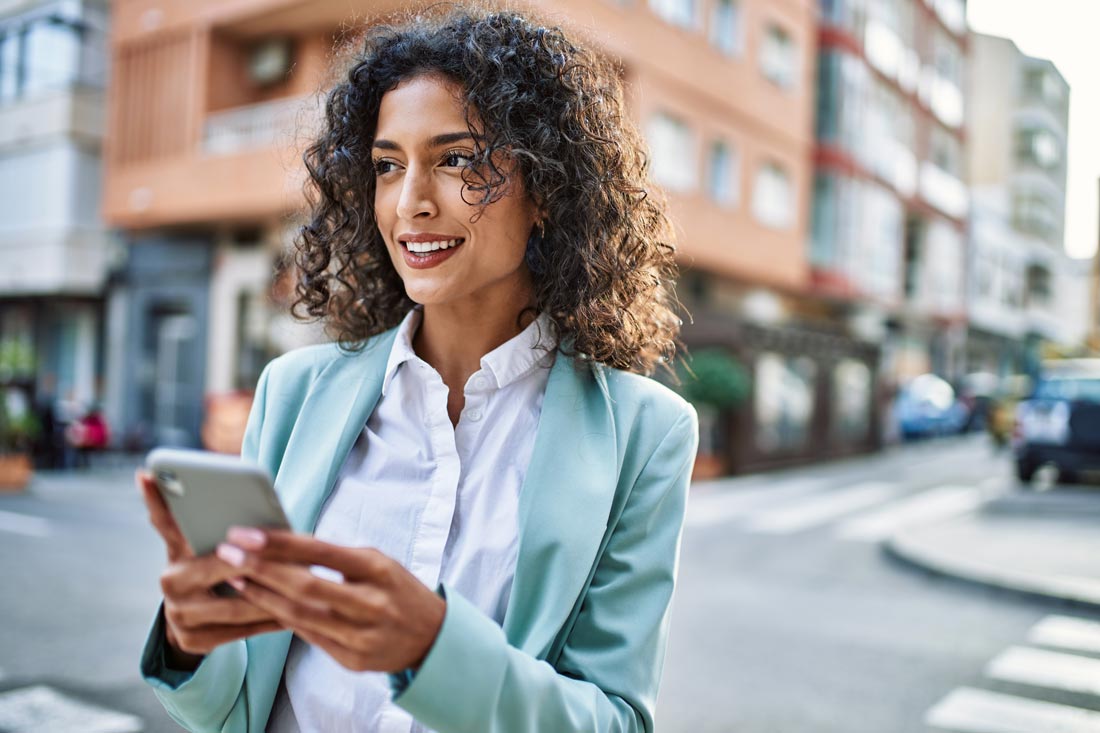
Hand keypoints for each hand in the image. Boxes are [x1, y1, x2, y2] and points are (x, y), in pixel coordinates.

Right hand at [136, 471, 282, 666]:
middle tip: (298, 555)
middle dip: (263, 562)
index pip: (167, 522)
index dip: (158, 500)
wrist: (193, 622)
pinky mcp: (194, 642)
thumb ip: (204, 518)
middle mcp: (171, 582)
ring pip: (238, 605)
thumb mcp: (203, 542)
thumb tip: (161, 476)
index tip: (150, 475)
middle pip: (223, 567)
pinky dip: (271, 622)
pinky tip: (296, 614)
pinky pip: (243, 632)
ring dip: (276, 596)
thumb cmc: (212, 568)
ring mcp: (179, 615)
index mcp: (176, 552)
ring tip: (307, 586)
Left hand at [216, 528, 446, 672]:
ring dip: (263, 596)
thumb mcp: (377, 563)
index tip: (247, 534)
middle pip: (306, 586)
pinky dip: (283, 619)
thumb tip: (282, 544)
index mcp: (379, 570)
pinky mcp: (353, 660)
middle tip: (228, 553)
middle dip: (261, 569)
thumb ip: (336, 557)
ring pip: (301, 616)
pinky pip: (309, 637)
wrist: (433, 637)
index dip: (281, 543)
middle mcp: (372, 604)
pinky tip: (260, 604)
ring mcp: (362, 636)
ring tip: (236, 577)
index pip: (322, 552)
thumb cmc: (396, 590)